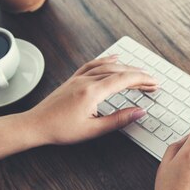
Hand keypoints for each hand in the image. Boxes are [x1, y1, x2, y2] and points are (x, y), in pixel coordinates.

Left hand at [24, 55, 157, 144]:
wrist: (35, 125)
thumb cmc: (60, 130)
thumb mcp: (93, 129)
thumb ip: (119, 119)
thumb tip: (139, 111)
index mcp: (92, 92)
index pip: (124, 80)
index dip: (142, 80)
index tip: (154, 83)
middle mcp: (86, 80)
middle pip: (119, 71)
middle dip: (138, 75)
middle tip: (152, 81)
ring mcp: (79, 78)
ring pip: (107, 66)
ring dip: (126, 68)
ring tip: (139, 72)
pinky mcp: (73, 79)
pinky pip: (93, 64)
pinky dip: (106, 60)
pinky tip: (114, 59)